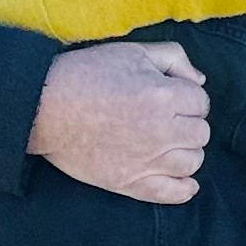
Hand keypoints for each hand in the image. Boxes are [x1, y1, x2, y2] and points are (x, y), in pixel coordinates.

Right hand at [28, 41, 209, 204]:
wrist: (44, 107)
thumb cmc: (86, 74)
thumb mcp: (132, 51)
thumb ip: (173, 58)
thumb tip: (199, 79)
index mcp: (164, 96)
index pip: (201, 102)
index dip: (188, 97)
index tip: (171, 97)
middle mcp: (162, 131)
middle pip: (200, 133)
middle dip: (189, 123)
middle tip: (167, 118)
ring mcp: (146, 161)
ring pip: (192, 162)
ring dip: (186, 151)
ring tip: (168, 144)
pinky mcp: (129, 182)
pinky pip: (171, 193)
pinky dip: (184, 189)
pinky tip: (185, 182)